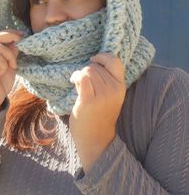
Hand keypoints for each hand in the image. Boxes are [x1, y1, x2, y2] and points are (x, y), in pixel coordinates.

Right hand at [0, 30, 22, 110]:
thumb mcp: (9, 66)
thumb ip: (10, 53)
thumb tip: (16, 41)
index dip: (9, 33)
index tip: (22, 34)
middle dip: (11, 36)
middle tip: (22, 40)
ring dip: (10, 56)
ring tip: (12, 66)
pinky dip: (4, 65)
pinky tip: (2, 73)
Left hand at [69, 53, 125, 171]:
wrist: (96, 138)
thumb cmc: (100, 115)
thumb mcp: (110, 95)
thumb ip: (106, 79)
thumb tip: (93, 60)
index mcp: (120, 86)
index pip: (115, 61)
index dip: (103, 56)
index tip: (94, 60)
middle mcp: (113, 89)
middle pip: (96, 66)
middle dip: (87, 70)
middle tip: (84, 81)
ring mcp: (102, 95)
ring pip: (88, 71)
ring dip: (80, 74)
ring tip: (79, 83)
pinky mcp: (88, 100)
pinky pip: (81, 78)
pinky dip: (75, 76)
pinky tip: (74, 81)